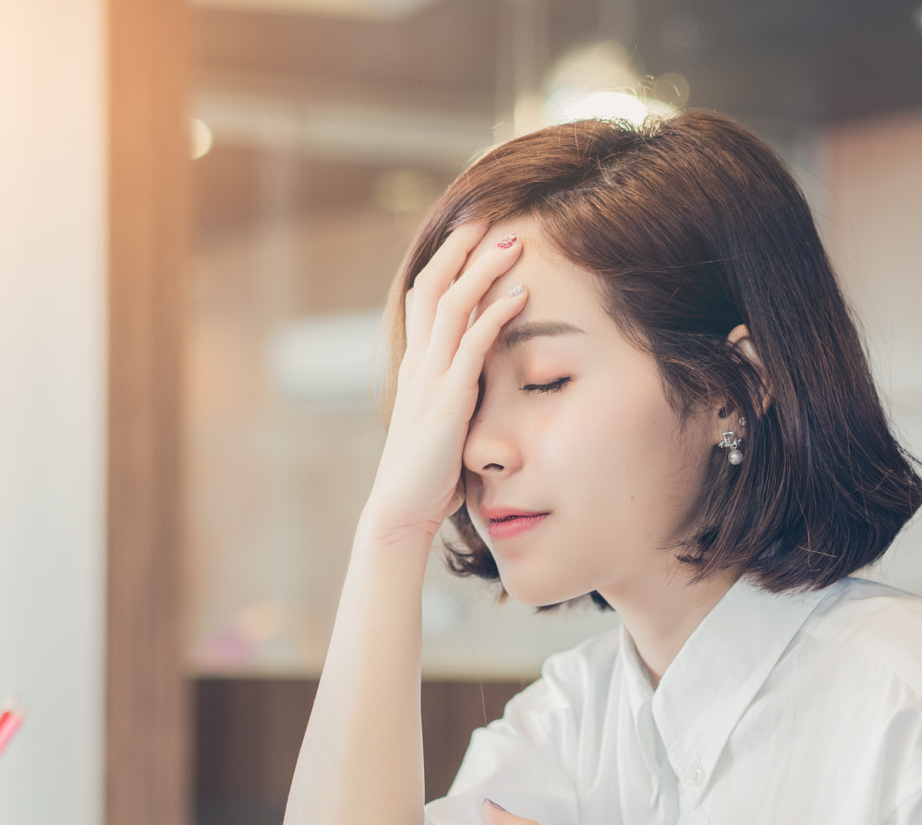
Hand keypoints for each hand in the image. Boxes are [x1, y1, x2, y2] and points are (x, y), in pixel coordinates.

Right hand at [360, 222, 527, 544]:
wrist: (400, 510)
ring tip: (514, 242)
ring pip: (452, 305)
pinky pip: (472, 346)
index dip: (445, 261)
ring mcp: (431, 379)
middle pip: (433, 285)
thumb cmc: (425, 476)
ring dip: (483, 269)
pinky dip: (497, 315)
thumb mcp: (443, 424)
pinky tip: (521, 295)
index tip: (471, 234)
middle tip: (490, 216)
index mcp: (416, 367)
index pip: (425, 297)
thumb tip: (482, 385)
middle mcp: (419, 364)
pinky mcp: (447, 400)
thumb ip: (458, 396)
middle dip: (461, 248)